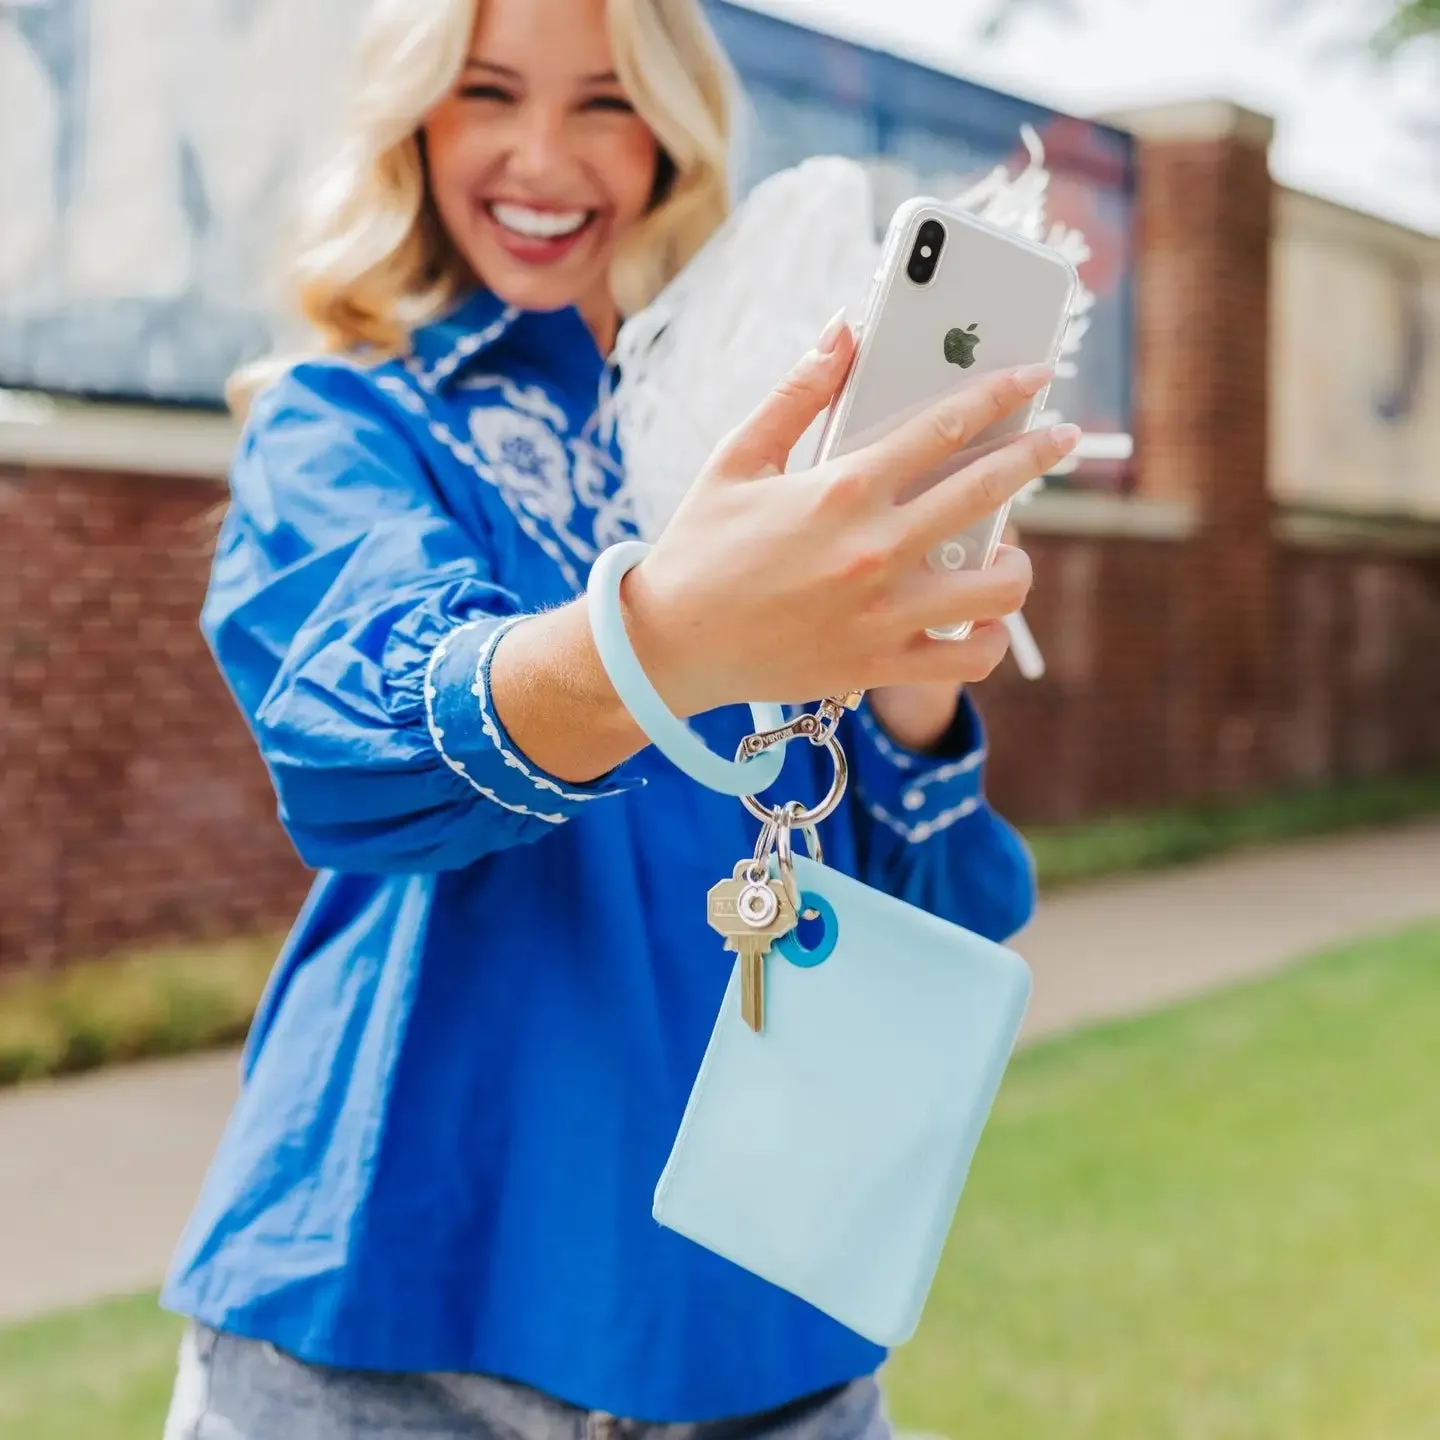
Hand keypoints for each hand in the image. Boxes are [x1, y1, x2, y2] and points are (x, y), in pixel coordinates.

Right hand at [624, 317, 1076, 716]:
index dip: (1001, 393)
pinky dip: (988, 637)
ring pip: (997, 585)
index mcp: (841, 490)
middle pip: (989, 490)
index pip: (946, 426)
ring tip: (1005, 548)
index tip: (1035, 376)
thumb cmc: (699, 548)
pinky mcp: (880, 664)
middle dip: (1039, 453)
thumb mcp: (737, 458)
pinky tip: (981, 618)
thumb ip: (796, 392)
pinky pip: (968, 656)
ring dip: (1015, 559)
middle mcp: (874, 550)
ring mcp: (884, 613)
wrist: (667, 647)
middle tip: (1062, 438)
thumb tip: (843, 329)